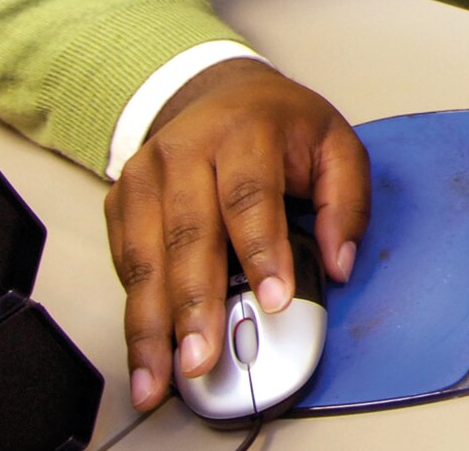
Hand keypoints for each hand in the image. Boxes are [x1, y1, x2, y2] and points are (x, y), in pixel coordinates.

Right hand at [103, 59, 368, 411]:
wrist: (221, 93)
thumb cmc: (280, 126)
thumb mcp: (335, 145)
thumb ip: (347, 203)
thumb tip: (339, 262)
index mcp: (246, 130)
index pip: (252, 196)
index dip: (262, 251)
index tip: (275, 301)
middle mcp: (187, 149)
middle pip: (188, 233)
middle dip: (195, 303)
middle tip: (204, 356)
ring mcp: (146, 174)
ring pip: (146, 256)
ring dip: (151, 324)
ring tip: (161, 375)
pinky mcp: (121, 200)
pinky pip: (125, 262)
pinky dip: (134, 311)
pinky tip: (145, 351)